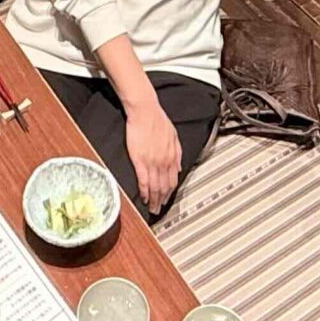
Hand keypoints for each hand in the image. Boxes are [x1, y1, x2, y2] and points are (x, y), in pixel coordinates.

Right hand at [125, 99, 183, 213]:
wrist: (145, 111)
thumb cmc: (157, 120)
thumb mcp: (174, 136)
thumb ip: (178, 153)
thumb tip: (179, 167)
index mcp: (173, 156)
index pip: (173, 180)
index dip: (170, 192)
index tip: (166, 199)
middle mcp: (165, 161)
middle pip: (165, 187)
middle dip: (162, 200)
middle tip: (158, 209)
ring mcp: (153, 162)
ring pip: (155, 187)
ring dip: (154, 200)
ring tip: (151, 208)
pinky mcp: (140, 160)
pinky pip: (144, 181)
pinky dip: (144, 192)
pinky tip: (144, 197)